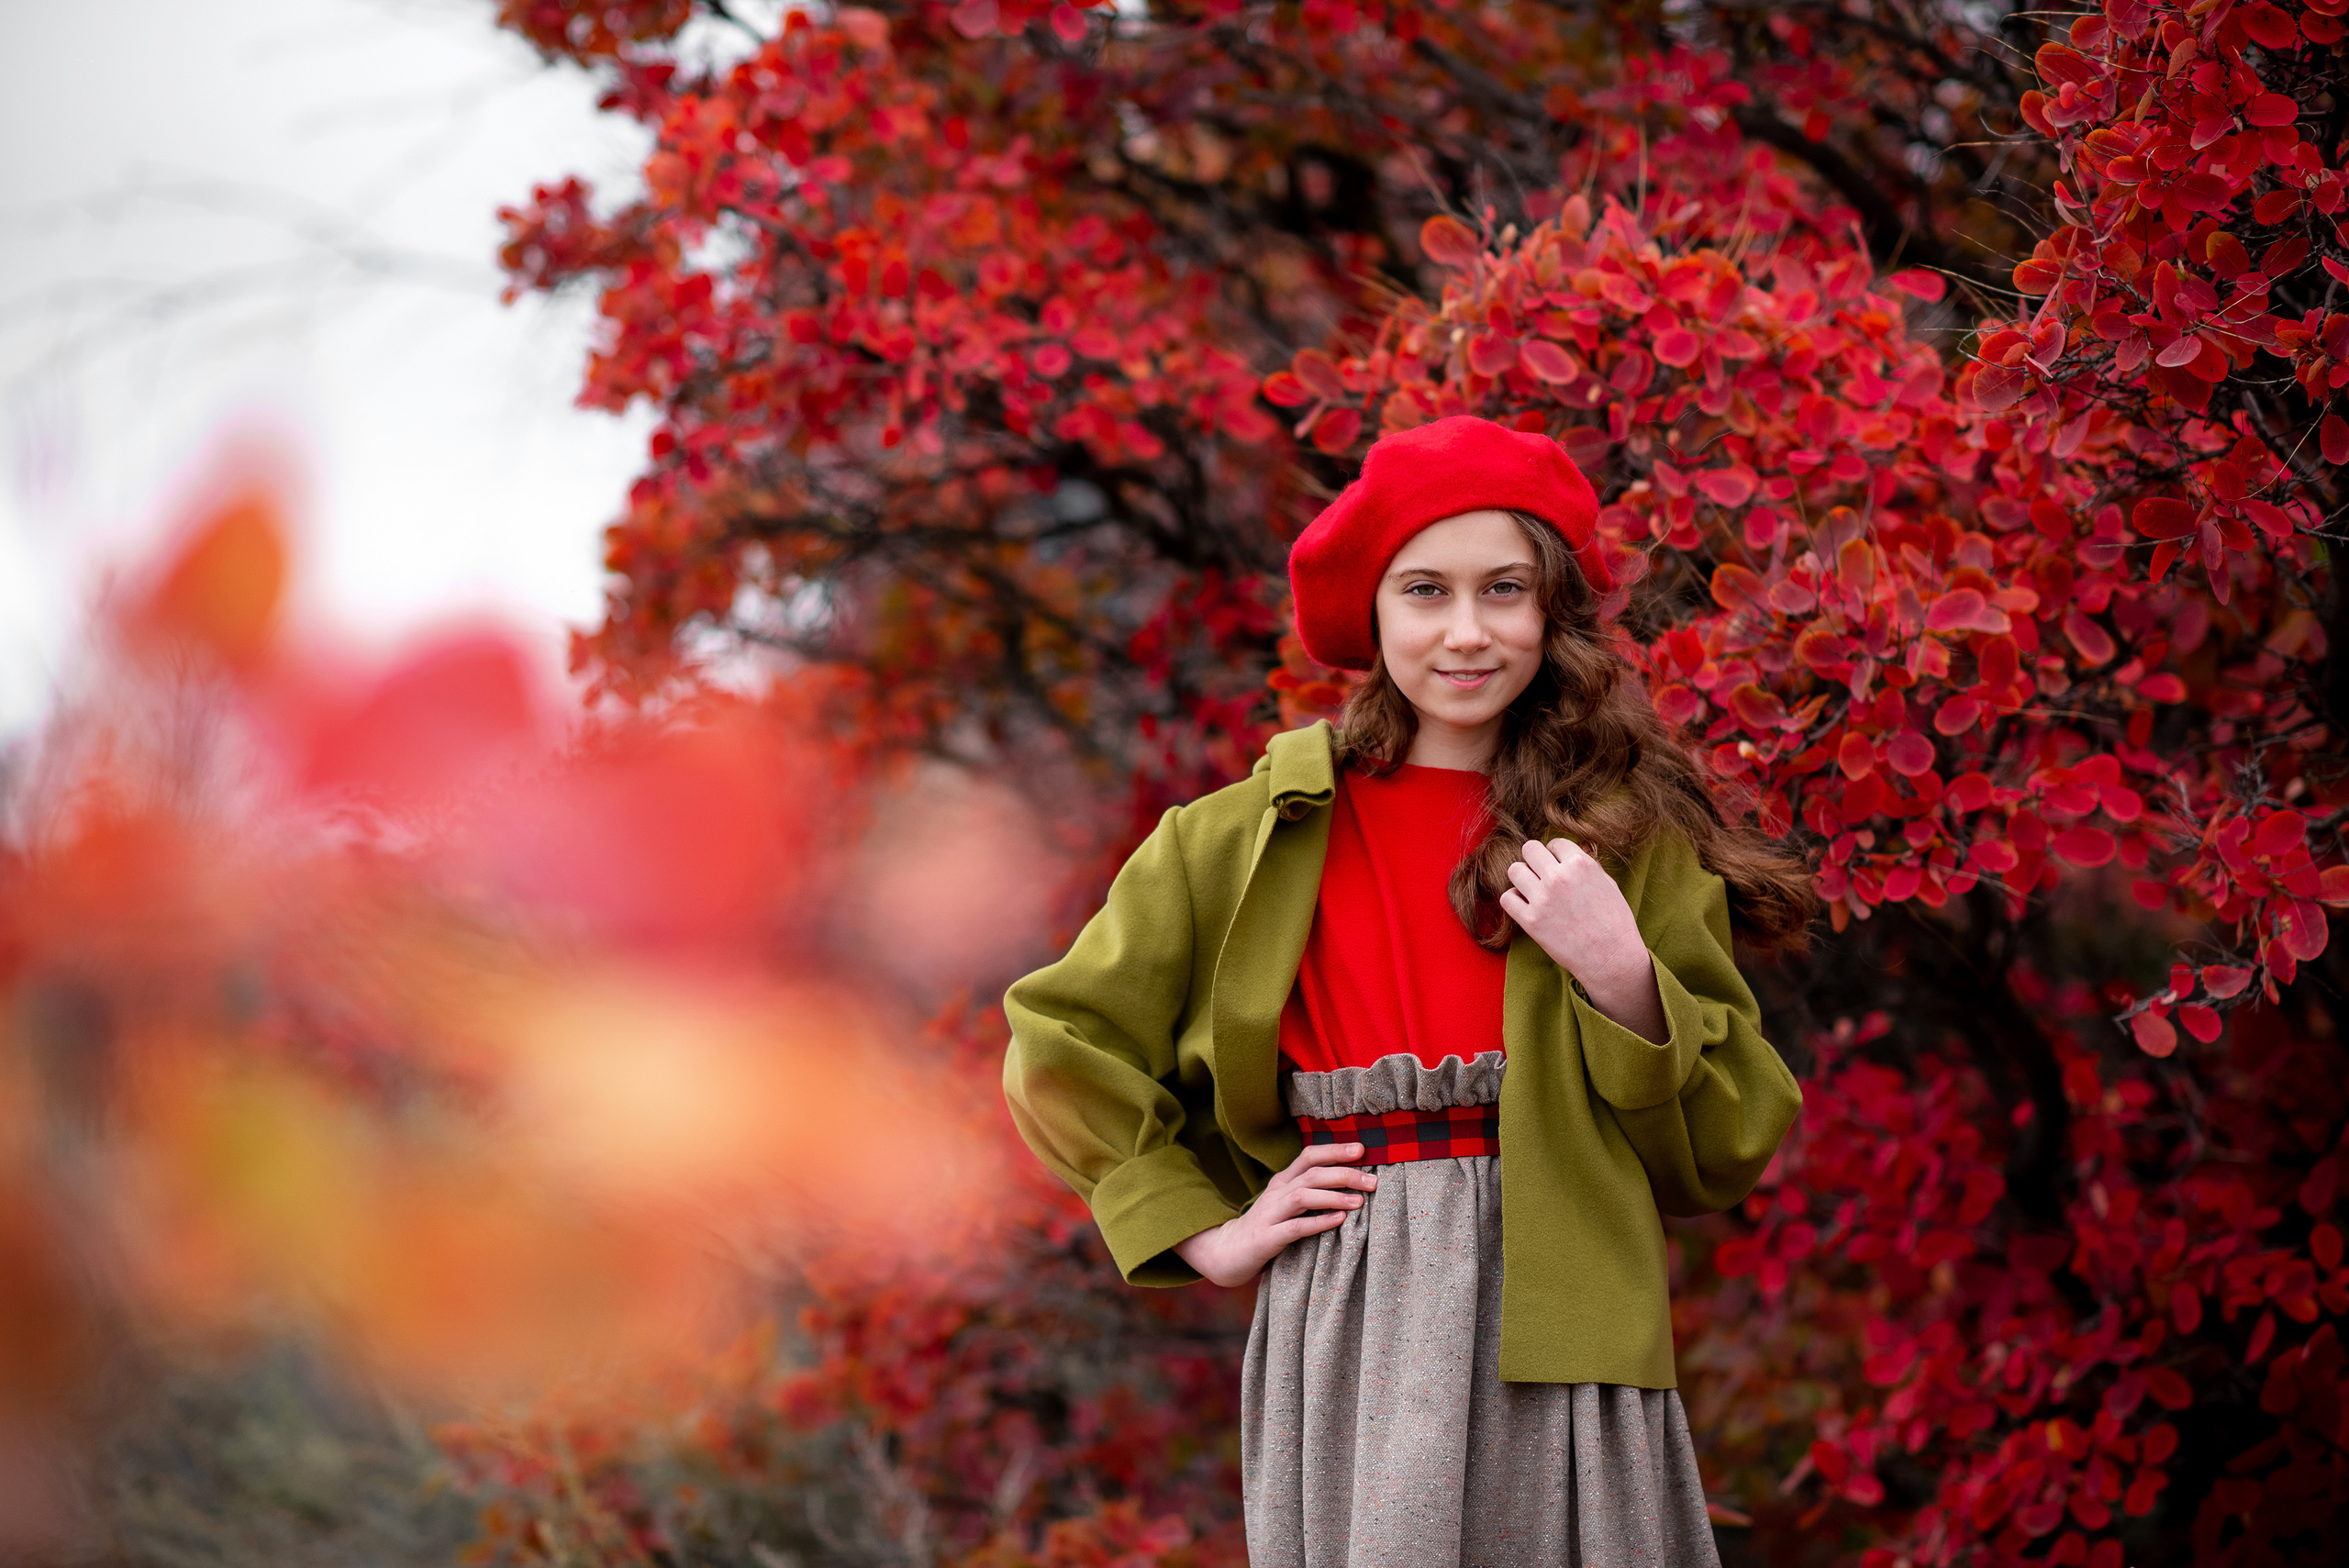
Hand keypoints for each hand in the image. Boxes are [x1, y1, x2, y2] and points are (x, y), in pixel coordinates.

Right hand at [1171, 1142, 1377, 1286]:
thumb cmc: (1267, 1227)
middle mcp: (1276, 1193)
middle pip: (1311, 1174)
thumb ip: (1310, 1190)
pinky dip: (1318, 1222)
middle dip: (1344, 1174)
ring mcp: (1270, 1214)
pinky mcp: (1267, 1238)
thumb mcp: (1286, 1203)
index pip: (1309, 1156)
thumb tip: (1351, 1181)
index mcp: (1282, 1181)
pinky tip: (1339, 1221)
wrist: (1227, 1252)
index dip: (1334, 1150)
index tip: (1362, 1149)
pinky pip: (1295, 1227)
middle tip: (1372, 1181)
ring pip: (1302, 1196)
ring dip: (1333, 1196)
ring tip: (1359, 1201)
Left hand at [1499, 838, 1667, 1042]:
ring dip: (1522, 878)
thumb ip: (1587, 866)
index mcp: (1581, 864)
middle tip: (1541, 875)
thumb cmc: (1615, 922)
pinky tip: (1526, 907)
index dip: (1555, 855)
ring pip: (1514, 870)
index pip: (1554, 843)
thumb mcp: (1608, 884)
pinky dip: (1514, 901)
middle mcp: (1559, 877)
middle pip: (1529, 849)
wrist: (1612, 958)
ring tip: (1533, 890)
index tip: (1558, 867)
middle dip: (1535, 860)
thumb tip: (1571, 852)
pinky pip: (1506, 898)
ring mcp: (1543, 898)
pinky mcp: (1531, 921)